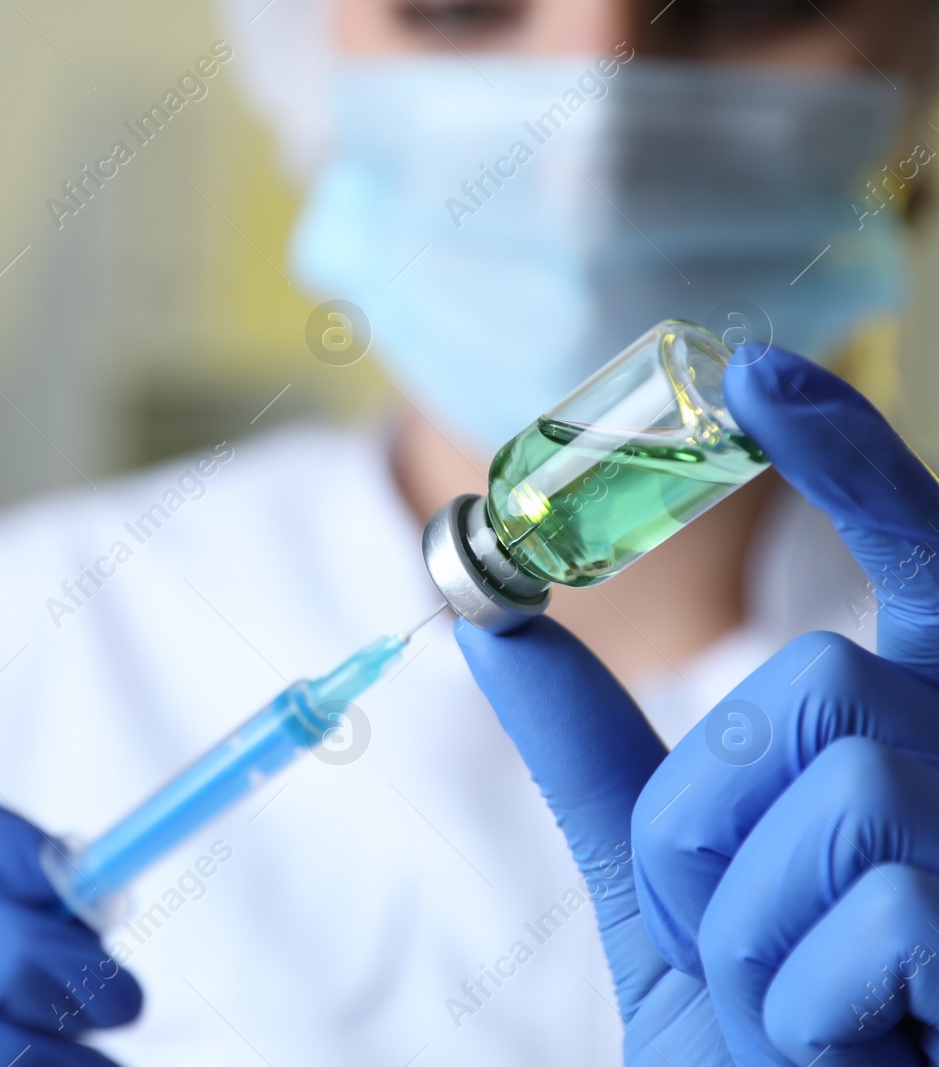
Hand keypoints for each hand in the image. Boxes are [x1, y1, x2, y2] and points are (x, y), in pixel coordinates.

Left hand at [458, 346, 938, 1064]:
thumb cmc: (755, 1031)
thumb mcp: (655, 877)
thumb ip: (586, 741)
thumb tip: (484, 612)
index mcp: (910, 730)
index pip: (908, 556)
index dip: (846, 457)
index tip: (753, 365)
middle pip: (805, 687)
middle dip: (715, 821)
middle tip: (748, 931)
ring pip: (833, 792)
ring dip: (758, 927)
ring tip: (809, 1003)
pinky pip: (879, 918)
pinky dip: (814, 1002)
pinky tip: (866, 1048)